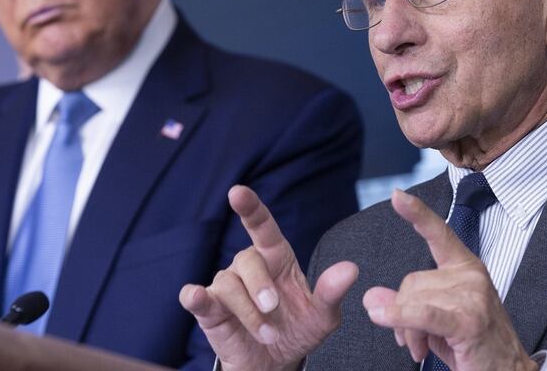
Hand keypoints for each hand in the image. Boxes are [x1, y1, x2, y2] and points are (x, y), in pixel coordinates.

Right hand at [180, 186, 358, 370]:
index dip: (250, 207)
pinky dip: (195, 296)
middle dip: (260, 286)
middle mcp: (248, 266)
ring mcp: (226, 285)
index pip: (261, 225)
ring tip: (268, 335)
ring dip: (249, 313)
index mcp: (275, 257)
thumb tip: (351, 269)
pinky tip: (197, 296)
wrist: (276, 361)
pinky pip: (195, 297)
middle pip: (247, 261)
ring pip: (228, 285)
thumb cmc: (298, 329)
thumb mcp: (322, 315)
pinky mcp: (208, 308)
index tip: (237, 192)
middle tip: (274, 310)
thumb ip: (332, 291)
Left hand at [362, 190, 536, 370]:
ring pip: (412, 301)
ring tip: (422, 349)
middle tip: (415, 341)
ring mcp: (472, 296)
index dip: (417, 213)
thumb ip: (408, 301)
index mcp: (466, 267)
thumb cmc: (475, 345)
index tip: (396, 195)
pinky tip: (382, 316)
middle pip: (411, 281)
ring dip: (407, 331)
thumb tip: (372, 296)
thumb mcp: (437, 318)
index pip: (439, 234)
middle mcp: (471, 275)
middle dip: (402, 312)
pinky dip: (400, 317)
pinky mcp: (468, 321)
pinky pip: (423, 314)